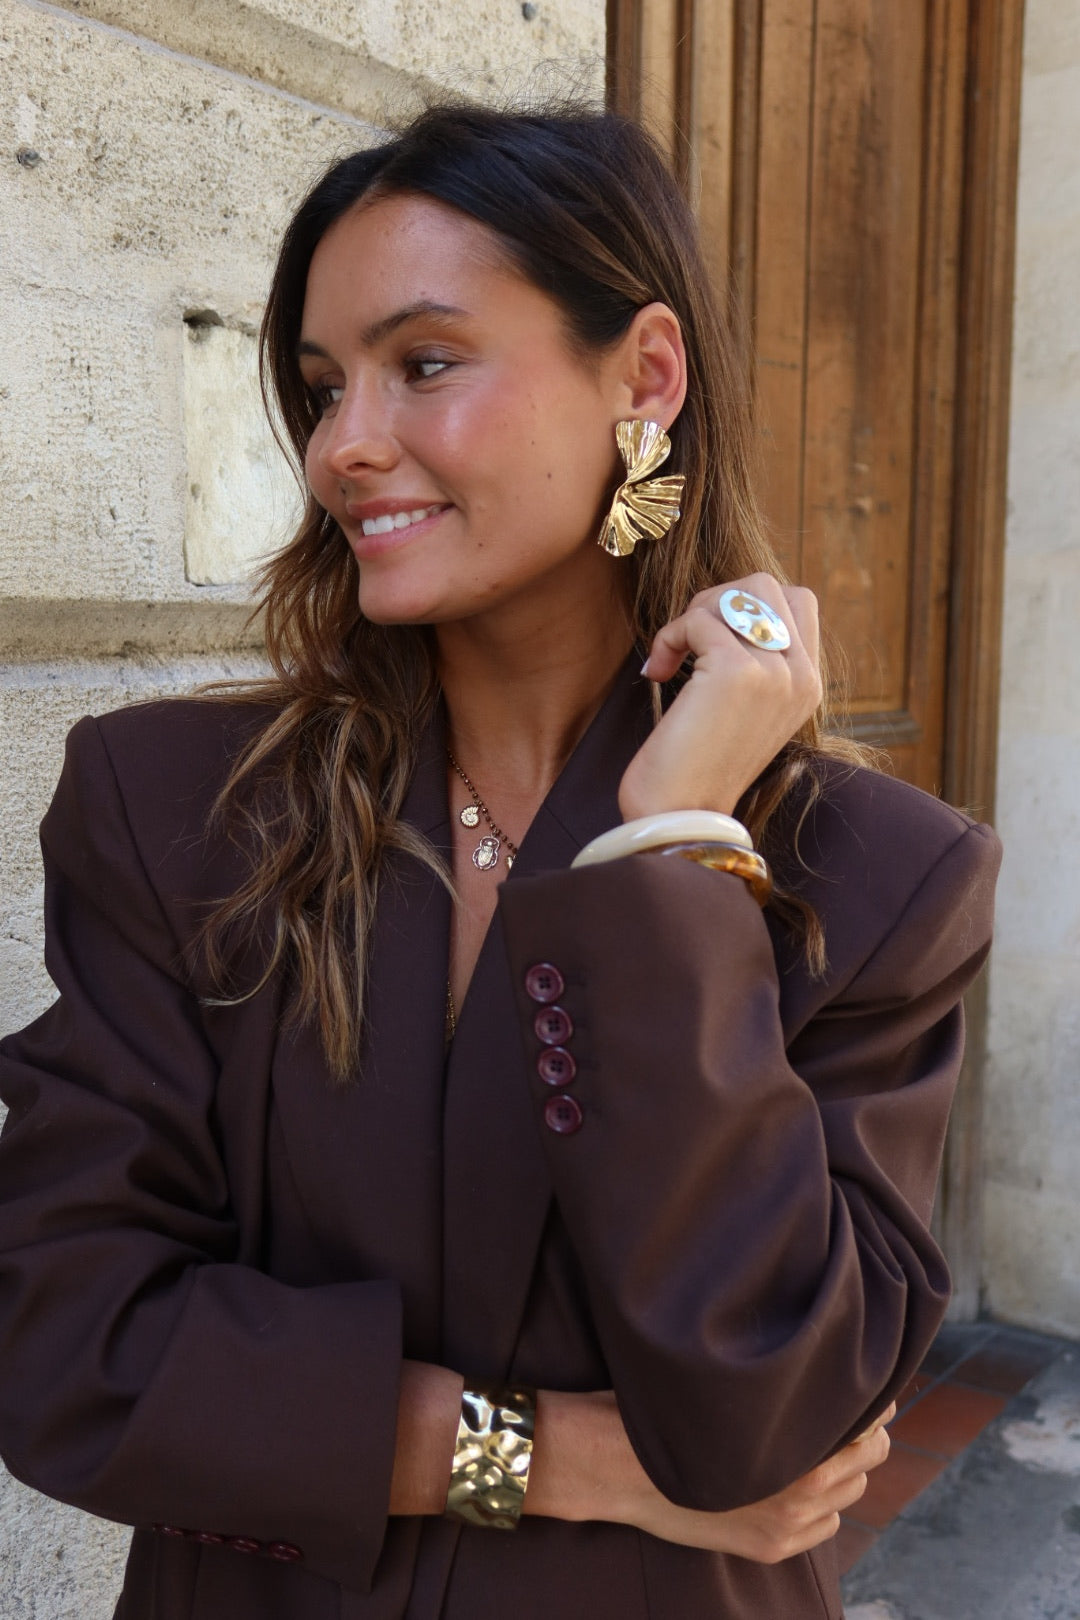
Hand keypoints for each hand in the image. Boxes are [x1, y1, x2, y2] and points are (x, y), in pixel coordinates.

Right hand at [617, 1404, 894, 1561]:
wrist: (616, 1464)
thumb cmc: (671, 1407)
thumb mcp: (735, 1385)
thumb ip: (784, 1386)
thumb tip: (827, 1365)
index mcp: (797, 1439)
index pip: (871, 1421)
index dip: (868, 1398)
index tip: (857, 1381)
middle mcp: (803, 1488)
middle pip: (871, 1455)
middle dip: (861, 1432)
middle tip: (839, 1408)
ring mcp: (789, 1524)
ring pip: (851, 1491)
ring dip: (841, 1468)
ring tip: (811, 1441)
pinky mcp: (772, 1547)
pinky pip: (827, 1525)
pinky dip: (821, 1504)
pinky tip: (792, 1479)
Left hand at [619, 575, 821, 820]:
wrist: (681, 817)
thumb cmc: (697, 767)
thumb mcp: (742, 710)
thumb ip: (753, 663)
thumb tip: (724, 608)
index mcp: (808, 686)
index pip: (796, 601)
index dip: (744, 605)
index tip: (709, 641)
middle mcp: (802, 676)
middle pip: (768, 585)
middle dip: (717, 598)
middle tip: (688, 641)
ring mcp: (775, 672)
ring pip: (738, 592)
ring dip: (694, 613)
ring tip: (673, 656)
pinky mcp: (737, 672)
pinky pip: (698, 619)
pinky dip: (670, 637)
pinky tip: (658, 672)